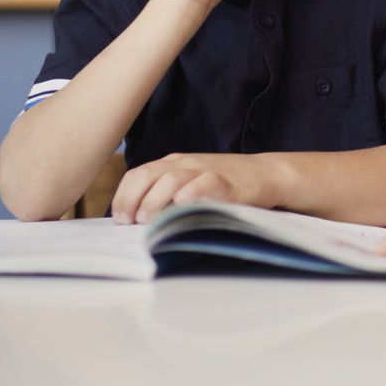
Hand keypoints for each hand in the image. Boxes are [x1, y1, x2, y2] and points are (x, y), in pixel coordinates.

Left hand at [111, 152, 277, 224]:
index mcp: (173, 163)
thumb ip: (168, 193)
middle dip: (131, 200)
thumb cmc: (226, 184)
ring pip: (169, 179)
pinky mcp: (225, 181)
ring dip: (153, 200)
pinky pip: (203, 183)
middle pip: (147, 175)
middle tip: (129, 222)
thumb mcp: (191, 182)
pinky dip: (190, 193)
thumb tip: (137, 219)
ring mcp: (205, 169)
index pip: (137, 174)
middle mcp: (185, 163)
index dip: (122, 196)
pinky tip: (181, 204)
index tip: (119, 218)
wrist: (265, 174)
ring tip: (148, 219)